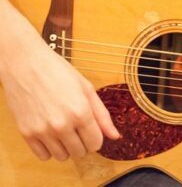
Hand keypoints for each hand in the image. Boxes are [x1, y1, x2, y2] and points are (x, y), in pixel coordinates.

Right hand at [1, 32, 119, 160]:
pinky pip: (43, 156)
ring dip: (66, 147)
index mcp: (80, 111)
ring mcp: (43, 131)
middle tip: (78, 127)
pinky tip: (51, 134)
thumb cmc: (58, 72)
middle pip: (80, 152)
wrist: (26, 65)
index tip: (92, 129)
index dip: (96, 137)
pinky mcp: (27, 134)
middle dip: (83, 142)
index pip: (96, 143)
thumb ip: (102, 114)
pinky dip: (49, 149)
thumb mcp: (86, 88)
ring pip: (62, 157)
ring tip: (64, 129)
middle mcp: (62, 124)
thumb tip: (115, 135)